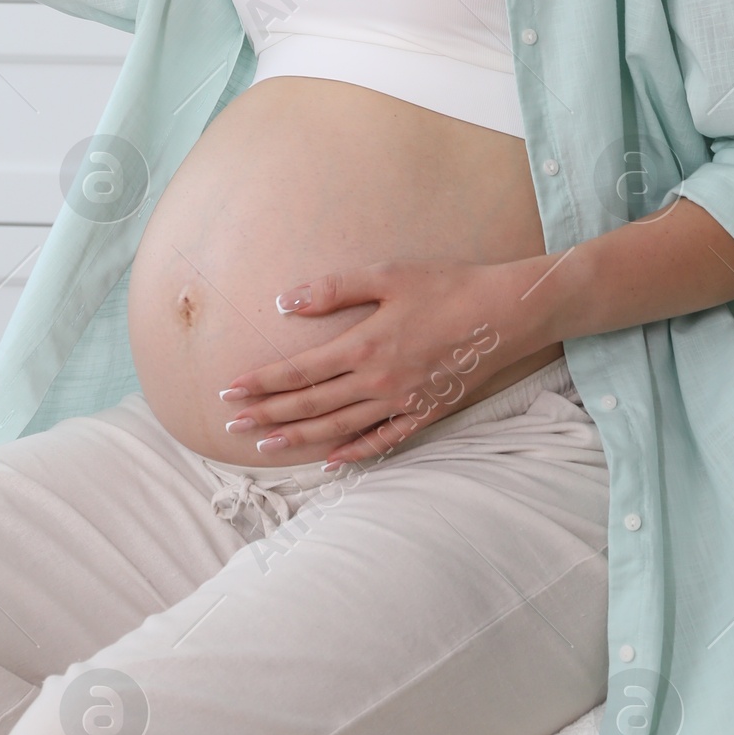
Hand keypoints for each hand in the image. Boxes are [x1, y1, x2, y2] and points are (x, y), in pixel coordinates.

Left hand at [217, 259, 534, 465]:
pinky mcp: (424, 411)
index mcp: (363, 346)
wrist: (505, 313)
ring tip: (264, 445)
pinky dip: (354, 452)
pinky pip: (383, 439)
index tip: (229, 392)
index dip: (261, 383)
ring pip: (338, 427)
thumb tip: (284, 301)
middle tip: (230, 427)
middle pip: (310, 406)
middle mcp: (377, 381)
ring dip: (297, 438)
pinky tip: (331, 459)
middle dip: (267, 415)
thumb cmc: (445, 286)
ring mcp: (401, 402)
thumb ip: (333, 289)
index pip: (298, 372)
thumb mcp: (387, 275)